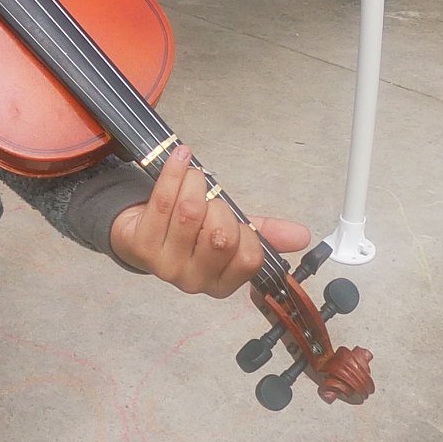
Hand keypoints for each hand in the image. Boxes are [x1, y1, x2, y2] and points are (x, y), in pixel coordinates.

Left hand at [109, 148, 310, 298]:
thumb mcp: (230, 233)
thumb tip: (303, 234)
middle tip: (211, 198)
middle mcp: (193, 280)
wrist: (139, 233)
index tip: (235, 218)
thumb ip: (265, 233)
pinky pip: (163, 201)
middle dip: (220, 206)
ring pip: (191, 214)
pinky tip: (180, 159)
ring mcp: (165, 265)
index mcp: (221, 282)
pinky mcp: (141, 245)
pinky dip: (174, 173)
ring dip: (196, 184)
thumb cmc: (190, 232)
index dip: (246, 231)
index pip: (249, 258)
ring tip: (194, 177)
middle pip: (220, 237)